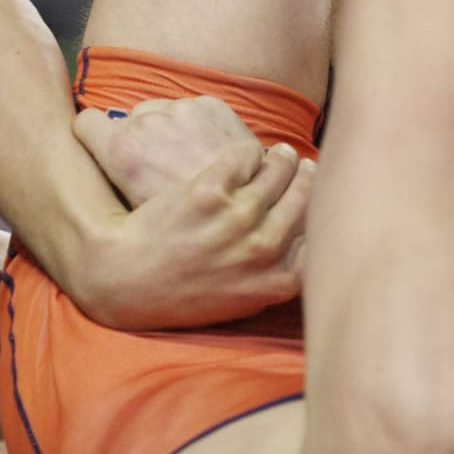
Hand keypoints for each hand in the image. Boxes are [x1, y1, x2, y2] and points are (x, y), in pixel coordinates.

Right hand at [75, 96, 265, 207]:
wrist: (251, 217)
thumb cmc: (190, 229)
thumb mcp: (142, 217)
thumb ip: (119, 183)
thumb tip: (102, 174)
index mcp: (123, 151)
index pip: (86, 124)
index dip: (92, 137)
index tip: (103, 151)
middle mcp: (148, 122)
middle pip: (129, 118)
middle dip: (143, 140)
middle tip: (162, 171)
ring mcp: (182, 110)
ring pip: (164, 111)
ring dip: (173, 131)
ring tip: (191, 163)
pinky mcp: (213, 105)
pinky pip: (195, 108)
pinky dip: (202, 125)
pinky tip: (212, 154)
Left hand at [78, 131, 314, 330]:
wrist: (128, 280)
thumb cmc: (183, 296)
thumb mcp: (244, 301)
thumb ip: (280, 279)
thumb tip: (312, 260)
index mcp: (279, 278)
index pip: (323, 235)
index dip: (324, 211)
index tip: (325, 200)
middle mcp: (265, 248)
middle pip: (305, 196)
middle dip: (308, 177)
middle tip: (306, 166)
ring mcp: (238, 218)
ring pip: (278, 171)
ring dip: (282, 159)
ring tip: (282, 154)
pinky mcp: (209, 190)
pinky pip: (243, 157)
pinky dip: (247, 153)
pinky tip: (246, 152)